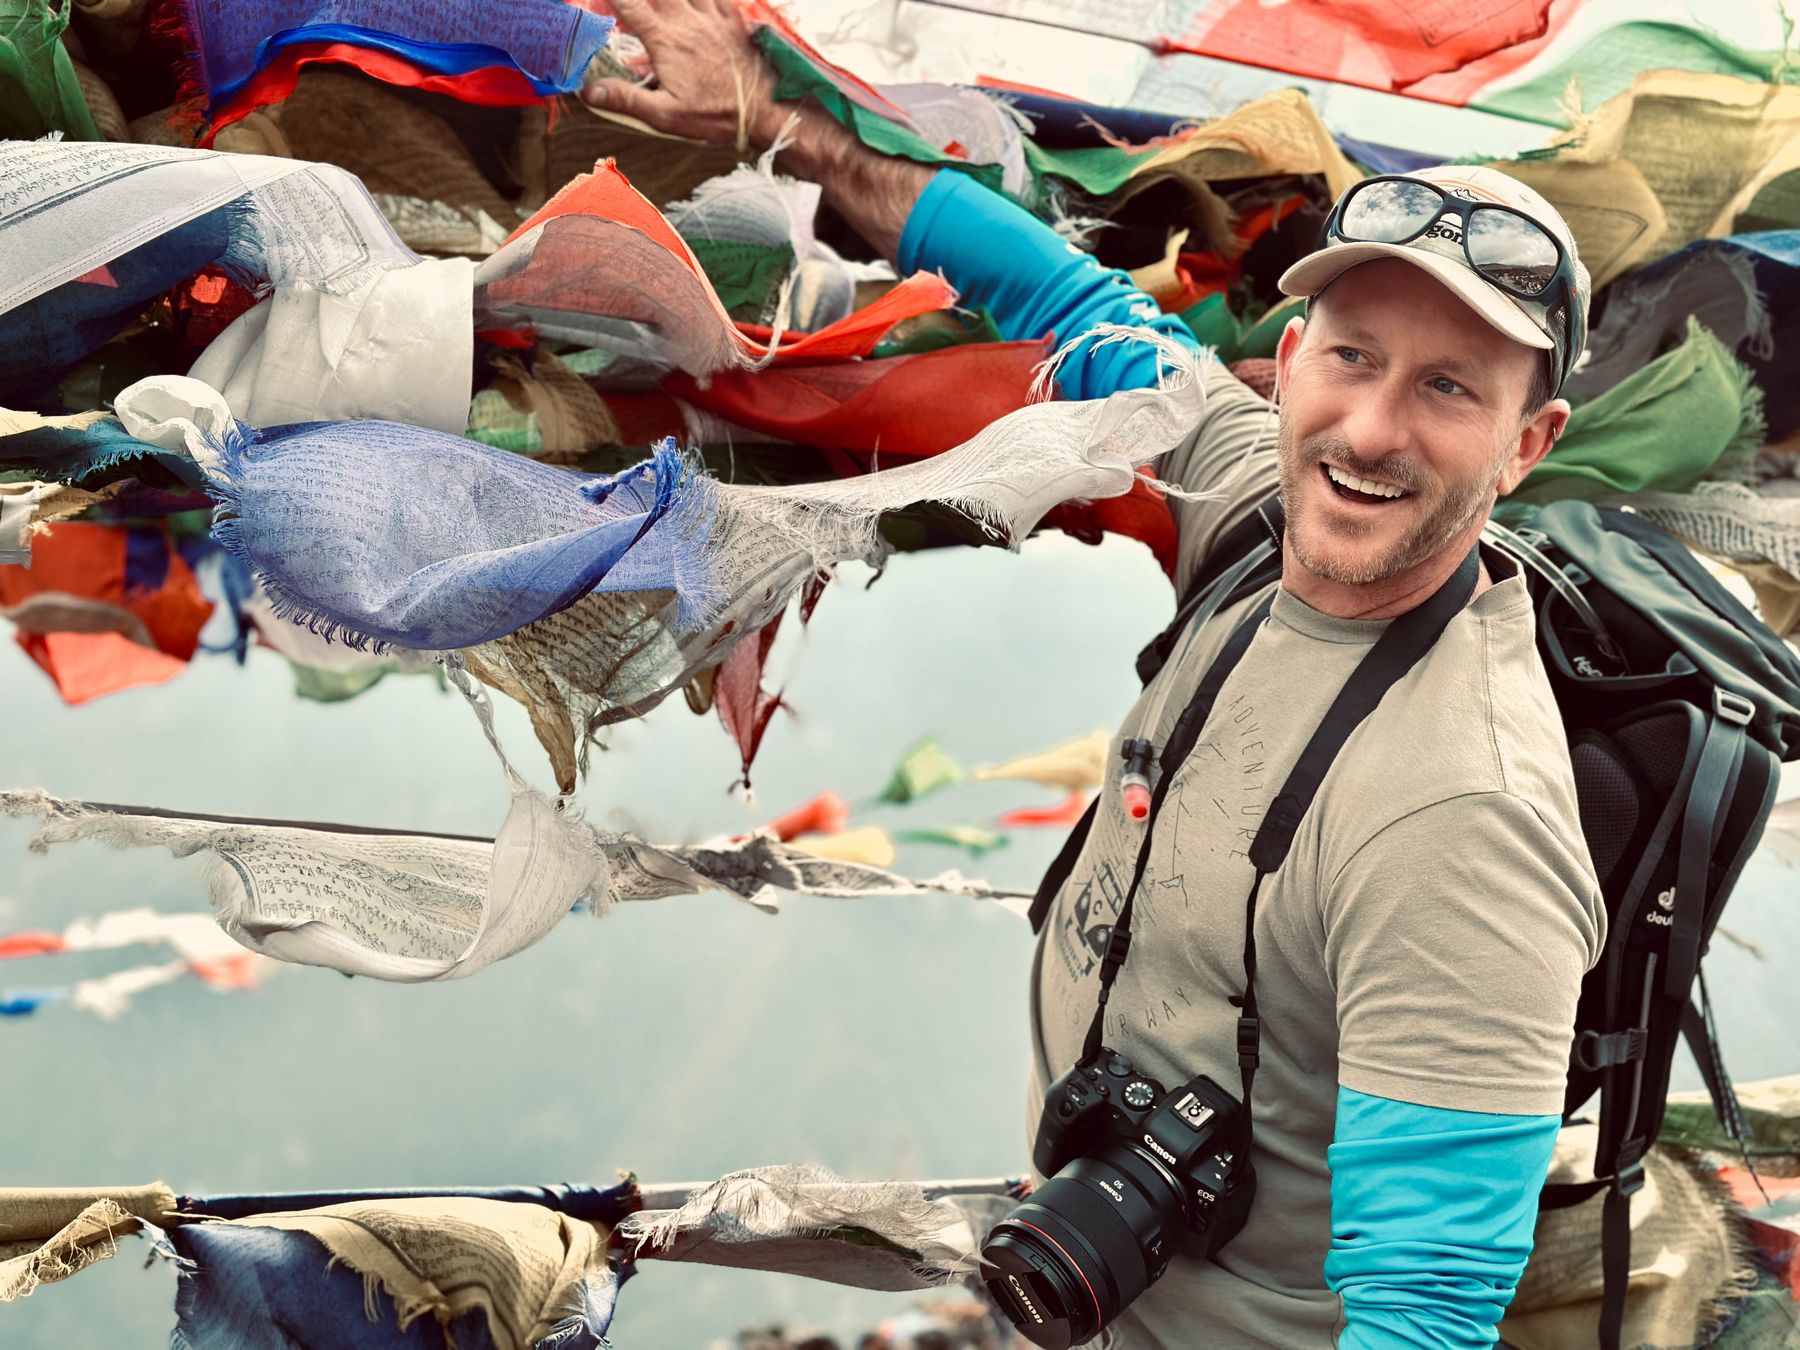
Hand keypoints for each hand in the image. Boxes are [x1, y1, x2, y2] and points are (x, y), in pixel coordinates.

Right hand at [581, 0, 780, 150]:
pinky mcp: (732, 18)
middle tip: (637, 3)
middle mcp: (686, 20)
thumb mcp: (667, 115)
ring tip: (663, 1)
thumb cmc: (717, 114)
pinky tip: (695, 1)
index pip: (629, 5)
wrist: (765, 108)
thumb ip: (627, 100)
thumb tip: (589, 92)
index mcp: (665, 40)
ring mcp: (711, 16)